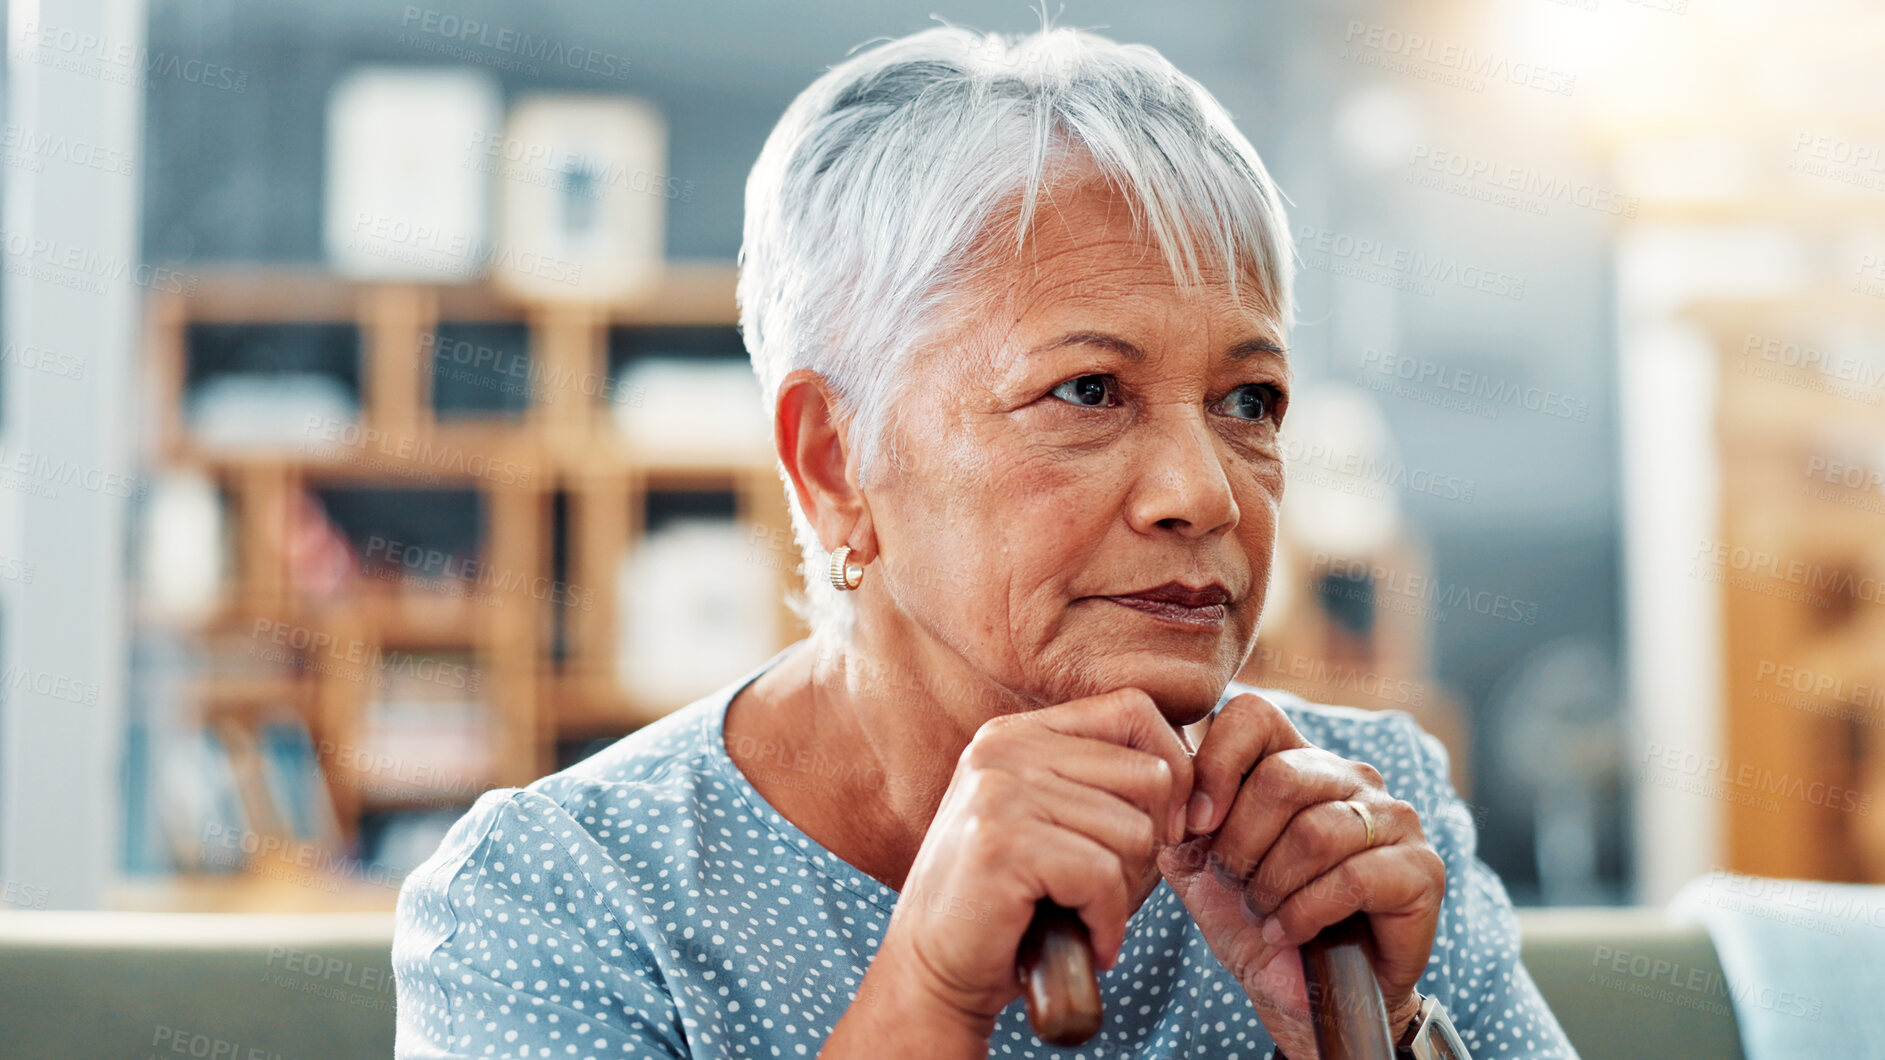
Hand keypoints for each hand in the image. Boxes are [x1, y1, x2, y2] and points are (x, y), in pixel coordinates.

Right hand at [873, 688, 1195, 1033]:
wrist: (935, 972)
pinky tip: (1087, 941)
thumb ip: (1113, 787)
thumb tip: (1200, 783)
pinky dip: (1108, 923)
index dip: (1173, 768)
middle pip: (1148, 775)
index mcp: (1019, 732)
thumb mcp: (1061, 824)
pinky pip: (1103, 877)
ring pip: (1133, 832)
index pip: (1133, 708)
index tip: (1170, 828)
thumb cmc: (1017, 905)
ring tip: (1084, 913)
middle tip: (1110, 888)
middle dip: (1151, 845)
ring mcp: (998, 791)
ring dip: (1125, 893)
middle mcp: (1003, 748)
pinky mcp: (1001, 844)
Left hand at [1156, 693, 1442, 1056]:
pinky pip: (1354, 878)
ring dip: (1272, 884)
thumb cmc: (1256, 922)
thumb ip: (1176, 815)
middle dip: (1240, 840)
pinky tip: (1289, 932)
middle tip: (1233, 880)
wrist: (1305, 999)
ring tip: (1263, 912)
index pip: (1254, 714)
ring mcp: (1394, 819)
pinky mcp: (1423, 870)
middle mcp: (1351, 776)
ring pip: (1316, 831)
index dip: (1215, 765)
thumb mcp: (1198, 865)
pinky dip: (1305, 913)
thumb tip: (1163, 778)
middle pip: (1281, 776)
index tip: (1195, 825)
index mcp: (1297, 759)